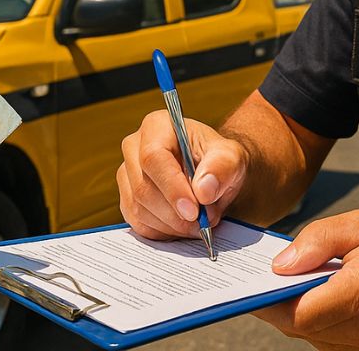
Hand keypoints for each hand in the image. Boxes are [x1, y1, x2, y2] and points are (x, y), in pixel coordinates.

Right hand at [117, 110, 248, 239]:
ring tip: (200, 222)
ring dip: (172, 225)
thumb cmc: (220, 160)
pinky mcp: (127, 198)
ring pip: (139, 209)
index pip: (153, 158)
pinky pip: (138, 223)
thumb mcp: (231, 158)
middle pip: (143, 187)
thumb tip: (203, 191)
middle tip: (204, 222)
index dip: (172, 187)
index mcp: (157, 126)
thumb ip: (221, 168)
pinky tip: (184, 226)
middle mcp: (134, 147)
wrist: (213, 173)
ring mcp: (127, 174)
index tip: (194, 211)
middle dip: (175, 213)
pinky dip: (164, 231)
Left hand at [256, 210, 358, 349]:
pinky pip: (322, 339)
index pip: (301, 311)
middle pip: (299, 325)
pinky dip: (312, 320)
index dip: (270, 300)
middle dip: (278, 302)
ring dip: (295, 311)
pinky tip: (315, 297)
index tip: (252, 283)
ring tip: (293, 283)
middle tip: (264, 279)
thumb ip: (320, 240)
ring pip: (308, 334)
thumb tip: (281, 265)